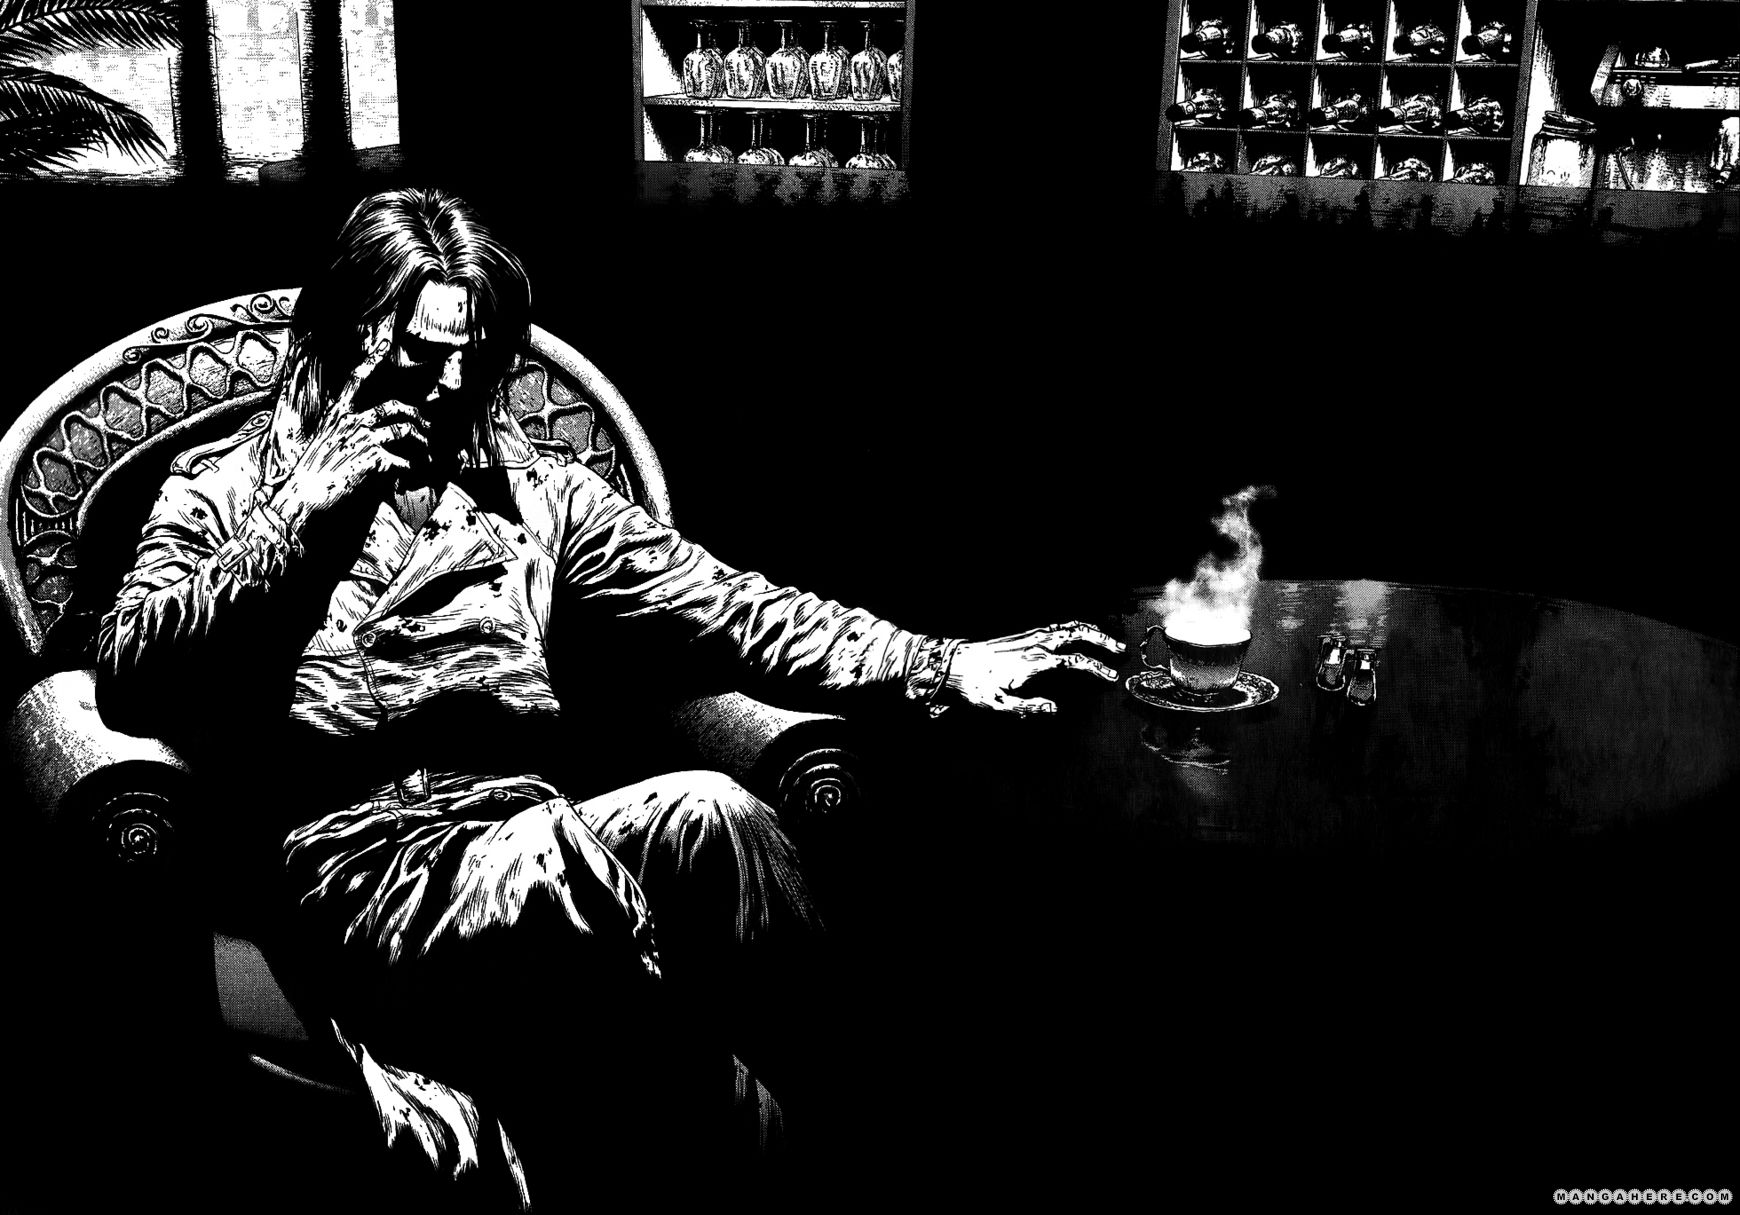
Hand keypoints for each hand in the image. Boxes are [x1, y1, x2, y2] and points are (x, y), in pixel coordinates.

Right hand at [274, 328, 430, 526]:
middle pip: (396, 407)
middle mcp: (350, 422)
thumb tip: (369, 445)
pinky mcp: (375, 459)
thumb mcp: (323, 449)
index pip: (355, 380)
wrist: (301, 505)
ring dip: (421, 447)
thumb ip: (345, 439)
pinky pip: (408, 461)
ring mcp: (363, 439)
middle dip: (417, 418)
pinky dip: (412, 472)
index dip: (371, 360)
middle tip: (427, 431)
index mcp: (336, 417)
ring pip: (407, 431)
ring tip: (423, 461)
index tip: (384, 341)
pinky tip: (406, 483)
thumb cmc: (310, 483)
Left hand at [945, 621, 1127, 716]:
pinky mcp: (1022, 636)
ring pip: (1067, 626)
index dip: (1097, 668)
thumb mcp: (999, 705)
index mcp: (1034, 661)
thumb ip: (1029, 708)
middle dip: (1102, 641)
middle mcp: (1034, 644)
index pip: (1075, 661)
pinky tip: (1079, 635)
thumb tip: (1055, 708)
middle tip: (1121, 651)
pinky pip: (1055, 626)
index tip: (1111, 677)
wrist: (952, 665)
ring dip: (1090, 631)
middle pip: (1076, 634)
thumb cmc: (974, 687)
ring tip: (1107, 640)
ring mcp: (1029, 637)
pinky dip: (1074, 628)